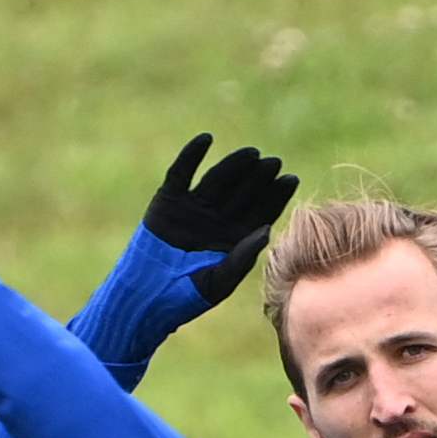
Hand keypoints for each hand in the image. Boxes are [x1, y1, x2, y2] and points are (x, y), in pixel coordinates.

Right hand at [141, 132, 297, 309]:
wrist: (146, 297)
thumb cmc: (186, 297)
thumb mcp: (220, 281)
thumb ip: (242, 257)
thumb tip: (267, 230)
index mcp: (235, 237)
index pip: (261, 210)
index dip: (276, 195)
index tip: (290, 180)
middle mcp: (218, 218)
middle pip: (244, 191)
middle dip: (259, 177)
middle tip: (274, 163)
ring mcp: (194, 207)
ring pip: (218, 178)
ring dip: (235, 164)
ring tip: (252, 154)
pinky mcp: (169, 199)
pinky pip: (182, 172)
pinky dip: (191, 155)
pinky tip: (206, 139)